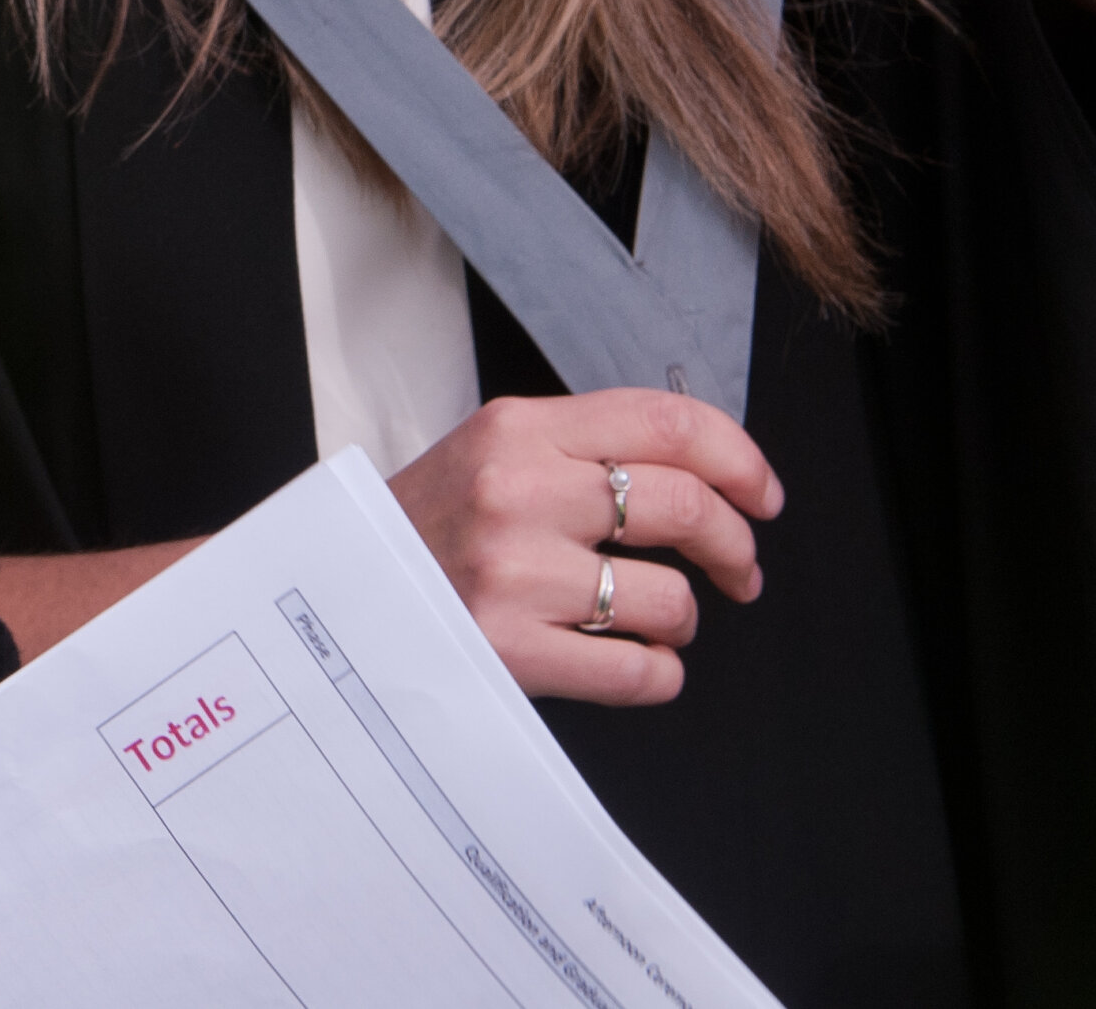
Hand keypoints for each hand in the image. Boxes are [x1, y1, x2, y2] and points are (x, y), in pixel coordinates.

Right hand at [385, 389, 781, 707]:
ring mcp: (515, 573)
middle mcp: (520, 491)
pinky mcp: (509, 650)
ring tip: (662, 621)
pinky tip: (636, 662)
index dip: (740, 459)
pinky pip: (635, 673)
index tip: (763, 495)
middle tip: (742, 569)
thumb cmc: (422, 527)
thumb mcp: (489, 452)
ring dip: (685, 620)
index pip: (667, 422)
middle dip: (737, 546)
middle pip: (685, 504)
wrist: (332, 591)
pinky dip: (658, 674)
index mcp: (521, 429)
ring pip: (668, 598)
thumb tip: (698, 472)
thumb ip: (578, 448)